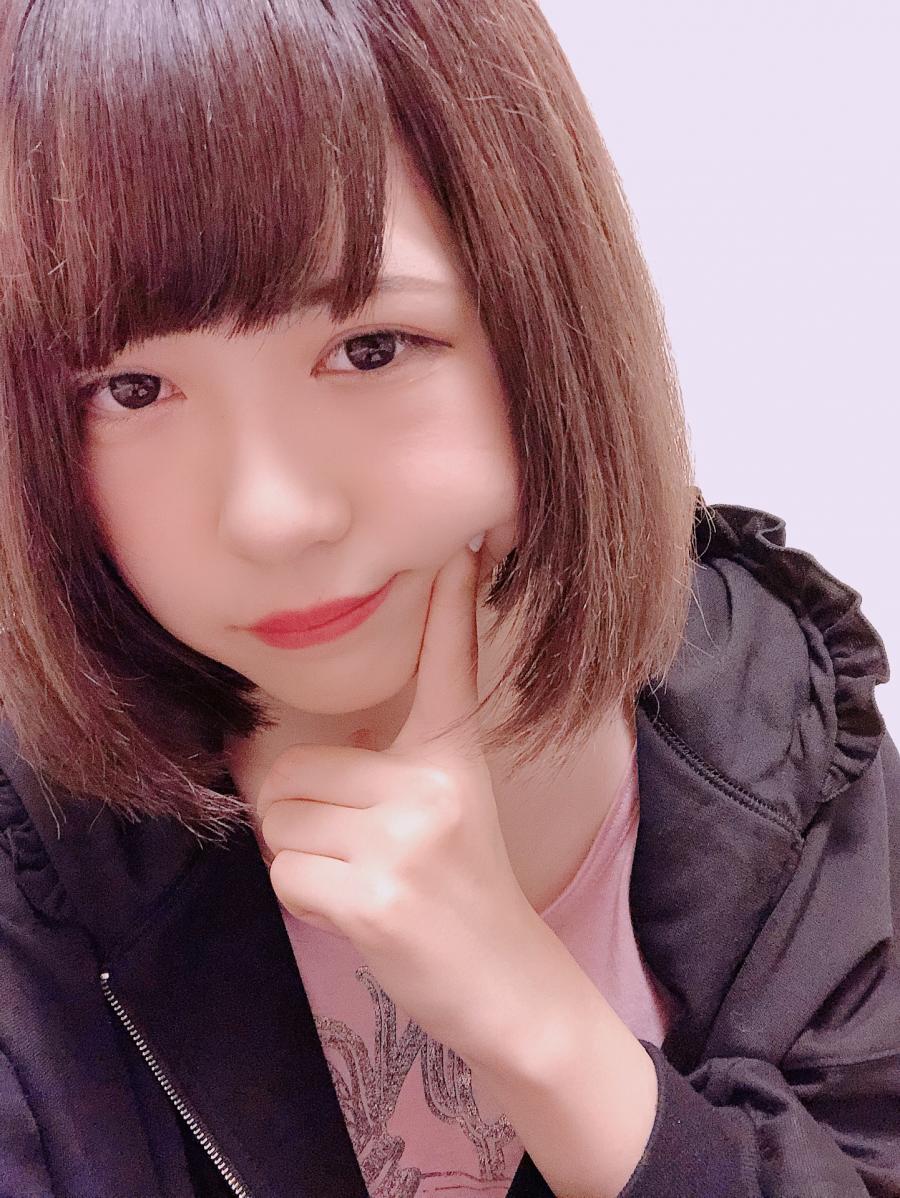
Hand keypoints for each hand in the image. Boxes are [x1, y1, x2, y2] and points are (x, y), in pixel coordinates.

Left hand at [256, 540, 544, 1060]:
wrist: (507, 984)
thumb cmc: (461, 893)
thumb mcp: (447, 811)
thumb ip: (382, 774)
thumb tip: (274, 767)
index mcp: (452, 756)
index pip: (448, 664)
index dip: (450, 601)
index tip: (459, 545)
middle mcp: (430, 786)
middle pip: (292, 772)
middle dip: (300, 819)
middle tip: (357, 855)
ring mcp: (405, 841)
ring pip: (279, 825)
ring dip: (301, 862)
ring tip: (362, 883)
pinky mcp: (376, 897)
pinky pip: (285, 877)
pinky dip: (304, 902)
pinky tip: (358, 916)